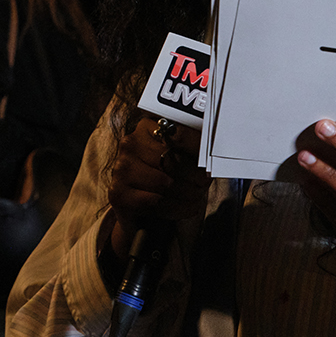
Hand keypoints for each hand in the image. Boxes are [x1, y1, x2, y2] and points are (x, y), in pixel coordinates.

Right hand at [106, 115, 209, 258]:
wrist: (139, 207)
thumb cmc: (165, 177)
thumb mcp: (178, 157)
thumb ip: (192, 149)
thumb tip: (216, 151)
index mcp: (146, 128)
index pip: (177, 133)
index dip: (199, 147)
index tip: (213, 158)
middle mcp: (130, 145)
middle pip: (171, 160)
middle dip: (194, 176)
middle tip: (205, 184)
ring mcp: (121, 170)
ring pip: (165, 183)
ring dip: (188, 193)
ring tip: (198, 196)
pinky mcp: (119, 194)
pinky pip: (156, 201)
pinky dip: (178, 208)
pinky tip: (189, 208)